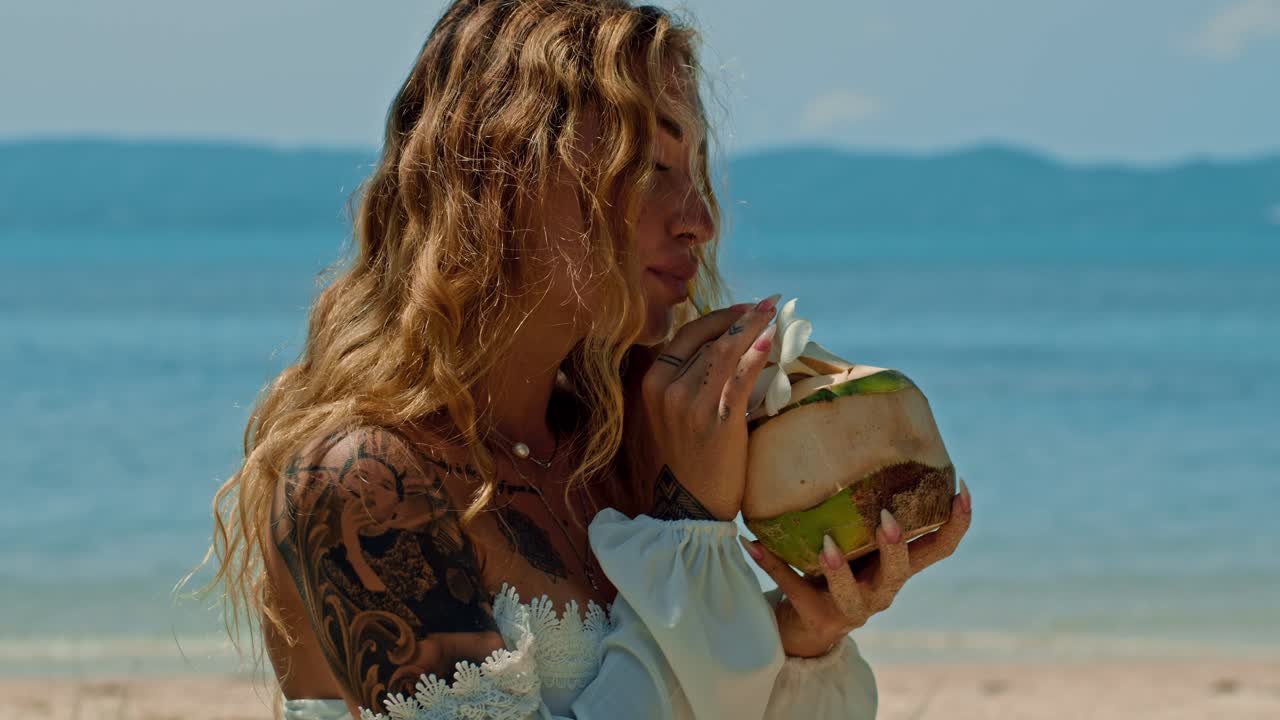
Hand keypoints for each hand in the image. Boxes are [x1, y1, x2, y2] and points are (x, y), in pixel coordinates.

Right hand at [636, 295, 780, 519]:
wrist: (692, 502)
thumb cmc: (689, 455)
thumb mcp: (674, 411)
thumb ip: (688, 378)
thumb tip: (725, 343)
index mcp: (652, 382)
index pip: (687, 336)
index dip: (718, 317)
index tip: (744, 308)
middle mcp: (667, 389)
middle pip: (708, 340)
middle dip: (741, 318)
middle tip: (768, 303)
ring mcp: (691, 404)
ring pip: (724, 353)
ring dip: (753, 330)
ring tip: (774, 316)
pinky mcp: (717, 420)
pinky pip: (740, 377)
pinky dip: (756, 355)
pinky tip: (770, 340)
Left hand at [741, 479, 972, 657]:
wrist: (804, 625)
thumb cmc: (832, 569)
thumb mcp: (853, 538)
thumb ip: (857, 505)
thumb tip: (839, 433)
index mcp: (896, 567)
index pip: (938, 547)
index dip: (956, 522)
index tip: (960, 486)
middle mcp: (883, 590)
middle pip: (901, 571)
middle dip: (895, 545)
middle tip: (886, 517)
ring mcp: (852, 609)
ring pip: (853, 593)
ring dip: (839, 568)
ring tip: (825, 544)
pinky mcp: (818, 618)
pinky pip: (794, 589)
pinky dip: (772, 564)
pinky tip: (752, 543)